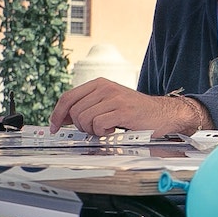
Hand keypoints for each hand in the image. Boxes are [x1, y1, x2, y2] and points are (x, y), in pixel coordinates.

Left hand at [49, 78, 208, 136]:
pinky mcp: (122, 110)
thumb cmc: (135, 111)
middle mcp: (105, 87)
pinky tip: (113, 130)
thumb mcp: (109, 102)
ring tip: (105, 129)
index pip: (68, 97)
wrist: (162, 113)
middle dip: (80, 126)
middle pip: (74, 111)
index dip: (57, 114)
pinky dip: (102, 132)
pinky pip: (98, 125)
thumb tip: (62, 119)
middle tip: (94, 130)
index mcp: (99, 84)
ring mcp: (114, 98)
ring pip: (84, 119)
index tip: (54, 126)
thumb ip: (88, 106)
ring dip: (92, 130)